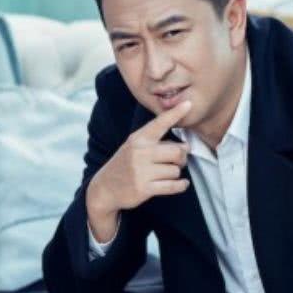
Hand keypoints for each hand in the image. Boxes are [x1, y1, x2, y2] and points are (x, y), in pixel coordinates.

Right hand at [86, 100, 191, 241]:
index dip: (175, 113)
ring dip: (176, 173)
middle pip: (177, 151)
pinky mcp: (144, 189)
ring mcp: (141, 171)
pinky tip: (182, 184)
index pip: (160, 123)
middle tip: (179, 161)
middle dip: (182, 157)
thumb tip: (186, 145)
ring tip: (167, 174)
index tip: (188, 103)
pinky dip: (181, 185)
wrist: (104, 188)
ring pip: (175, 170)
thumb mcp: (134, 147)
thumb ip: (157, 142)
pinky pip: (173, 186)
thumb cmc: (125, 165)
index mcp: (139, 139)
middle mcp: (140, 152)